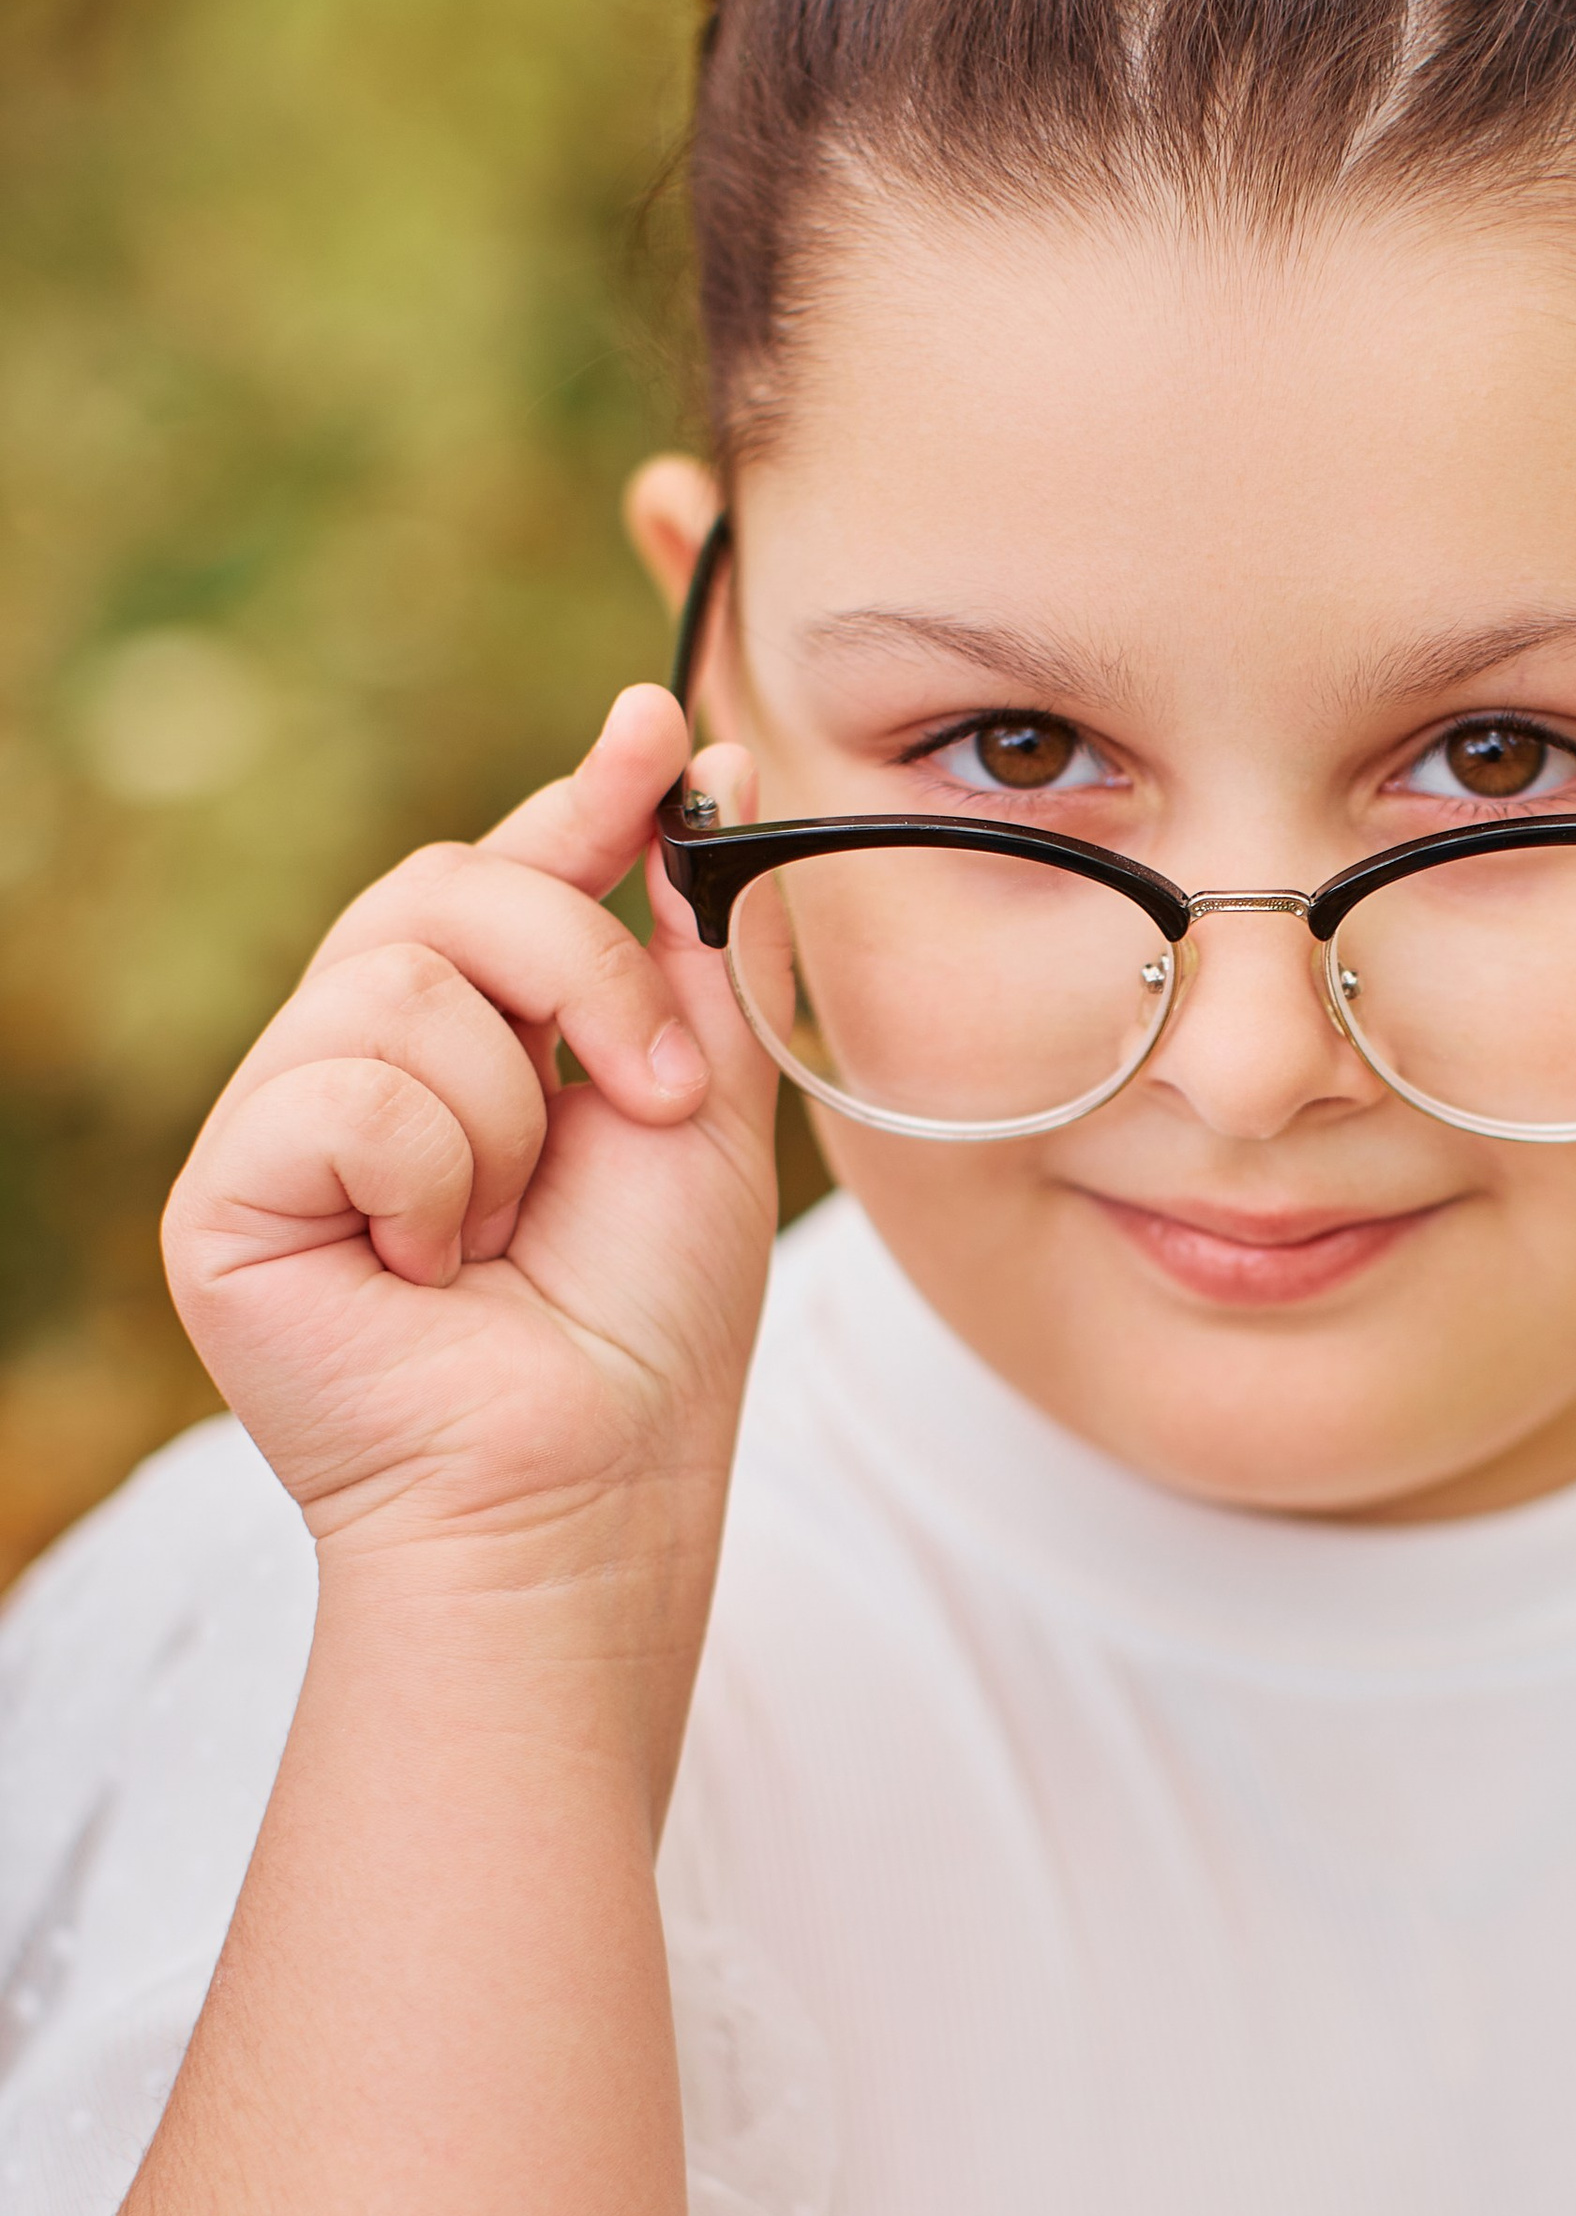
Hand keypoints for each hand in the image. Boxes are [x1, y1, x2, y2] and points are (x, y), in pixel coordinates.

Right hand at [163, 688, 774, 1600]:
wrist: (590, 1487)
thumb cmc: (646, 1333)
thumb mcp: (704, 1112)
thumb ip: (696, 956)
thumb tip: (712, 770)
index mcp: (470, 1048)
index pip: (503, 876)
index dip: (580, 799)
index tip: (661, 727)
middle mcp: (359, 1068)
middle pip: (448, 890)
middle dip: (582, 971)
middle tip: (654, 1099)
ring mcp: (280, 1128)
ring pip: (399, 981)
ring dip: (510, 1113)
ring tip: (506, 1233)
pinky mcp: (223, 1197)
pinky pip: (343, 1085)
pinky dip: (432, 1173)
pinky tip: (432, 1269)